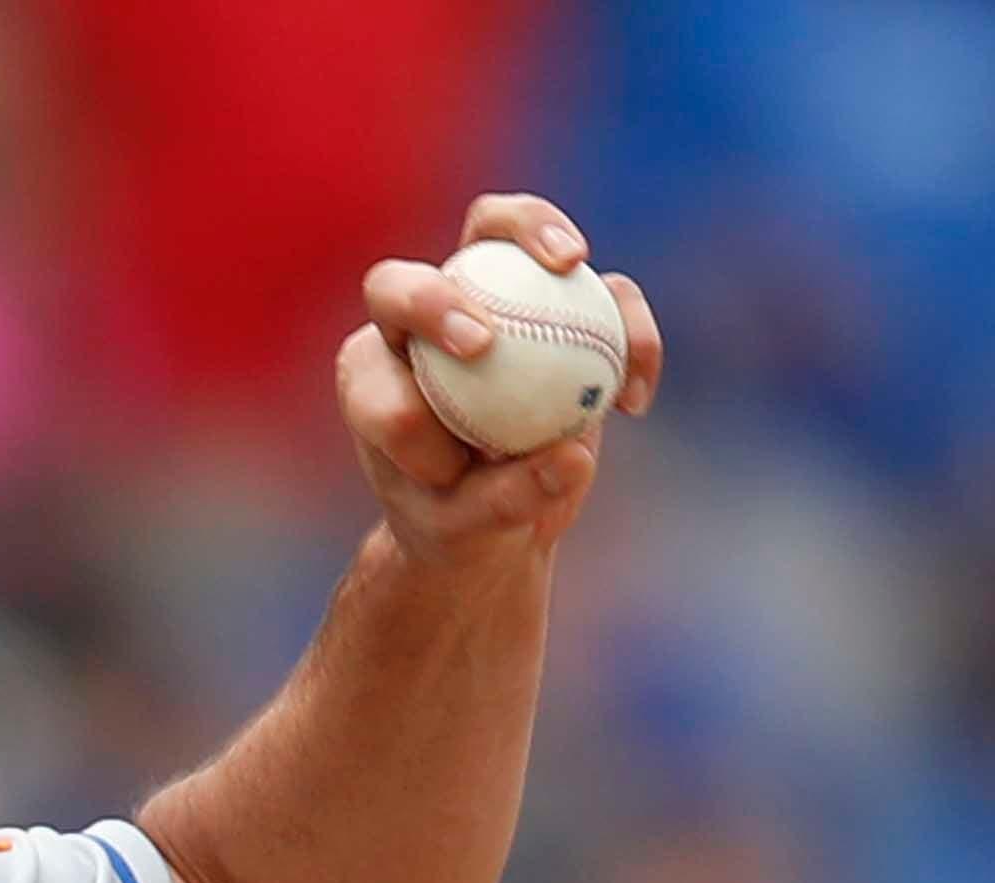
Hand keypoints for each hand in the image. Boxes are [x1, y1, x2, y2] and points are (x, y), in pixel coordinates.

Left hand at [339, 193, 663, 570]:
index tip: (447, 465)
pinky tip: (634, 395)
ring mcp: (487, 296)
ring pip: (496, 229)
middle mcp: (416, 327)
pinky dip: (626, 328)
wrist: (504, 513)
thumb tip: (570, 455)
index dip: (405, 413)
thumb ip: (506, 498)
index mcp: (373, 378)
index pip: (373, 375)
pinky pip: (599, 291)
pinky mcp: (558, 298)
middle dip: (430, 300)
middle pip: (402, 281)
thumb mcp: (470, 530)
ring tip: (571, 263)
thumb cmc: (462, 524)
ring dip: (532, 228)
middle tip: (482, 341)